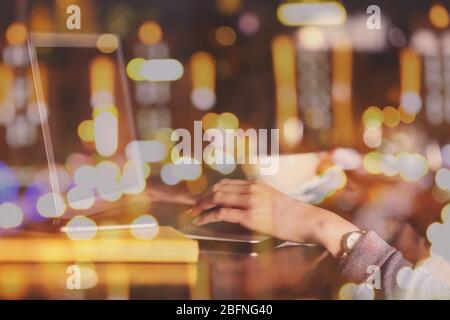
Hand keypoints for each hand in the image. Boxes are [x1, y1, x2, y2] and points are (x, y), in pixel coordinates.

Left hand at [189, 179, 358, 256]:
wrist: (310, 220)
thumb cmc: (295, 215)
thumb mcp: (274, 201)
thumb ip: (259, 201)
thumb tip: (245, 209)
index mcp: (257, 184)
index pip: (226, 183)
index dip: (210, 190)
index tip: (201, 198)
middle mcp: (252, 189)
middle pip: (218, 188)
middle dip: (201, 197)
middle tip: (192, 206)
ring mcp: (251, 201)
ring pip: (217, 197)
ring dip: (201, 206)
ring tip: (192, 213)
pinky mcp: (251, 216)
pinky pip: (223, 213)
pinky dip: (208, 216)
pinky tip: (201, 221)